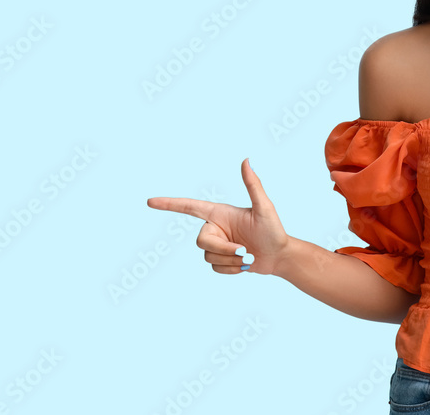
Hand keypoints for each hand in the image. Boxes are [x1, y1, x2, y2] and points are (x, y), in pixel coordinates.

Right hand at [146, 159, 289, 275]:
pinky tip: (245, 265)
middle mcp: (215, 228)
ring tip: (248, 256)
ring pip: (208, 257)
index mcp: (220, 213)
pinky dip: (231, 270)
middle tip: (245, 250)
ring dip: (230, 261)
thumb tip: (246, 160)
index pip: (189, 207)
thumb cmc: (274, 230)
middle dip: (223, 249)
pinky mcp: (220, 260)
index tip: (150, 202)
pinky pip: (215, 268)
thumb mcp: (264, 207)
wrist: (279, 256)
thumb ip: (253, 185)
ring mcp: (217, 245)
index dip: (170, 204)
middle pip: (201, 241)